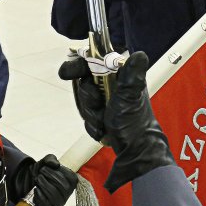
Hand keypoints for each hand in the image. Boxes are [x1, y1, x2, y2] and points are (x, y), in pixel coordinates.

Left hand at [10, 155, 78, 205]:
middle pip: (63, 187)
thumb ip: (50, 159)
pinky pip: (46, 204)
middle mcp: (67, 194)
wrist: (26, 184)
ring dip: (44, 185)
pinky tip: (35, 189)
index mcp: (71, 182)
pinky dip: (40, 195)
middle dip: (50, 177)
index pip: (70, 178)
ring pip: (54, 195)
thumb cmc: (40, 173)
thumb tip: (56, 164)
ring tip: (37, 179)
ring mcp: (59, 203)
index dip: (57, 172)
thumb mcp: (44, 163)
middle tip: (40, 173)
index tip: (46, 167)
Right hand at [59, 51, 173, 191]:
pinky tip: (103, 128)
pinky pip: (86, 116)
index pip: (94, 62)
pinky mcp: (102, 114)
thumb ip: (131, 75)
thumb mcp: (130, 96)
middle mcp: (114, 86)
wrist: (134, 150)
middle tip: (98, 105)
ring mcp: (107, 101)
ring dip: (91, 114)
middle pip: (84, 84)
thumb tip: (139, 55)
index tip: (66, 72)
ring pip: (84, 102)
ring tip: (104, 120)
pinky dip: (92, 124)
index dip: (78, 66)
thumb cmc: (135, 123)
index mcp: (122, 76)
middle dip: (88, 98)